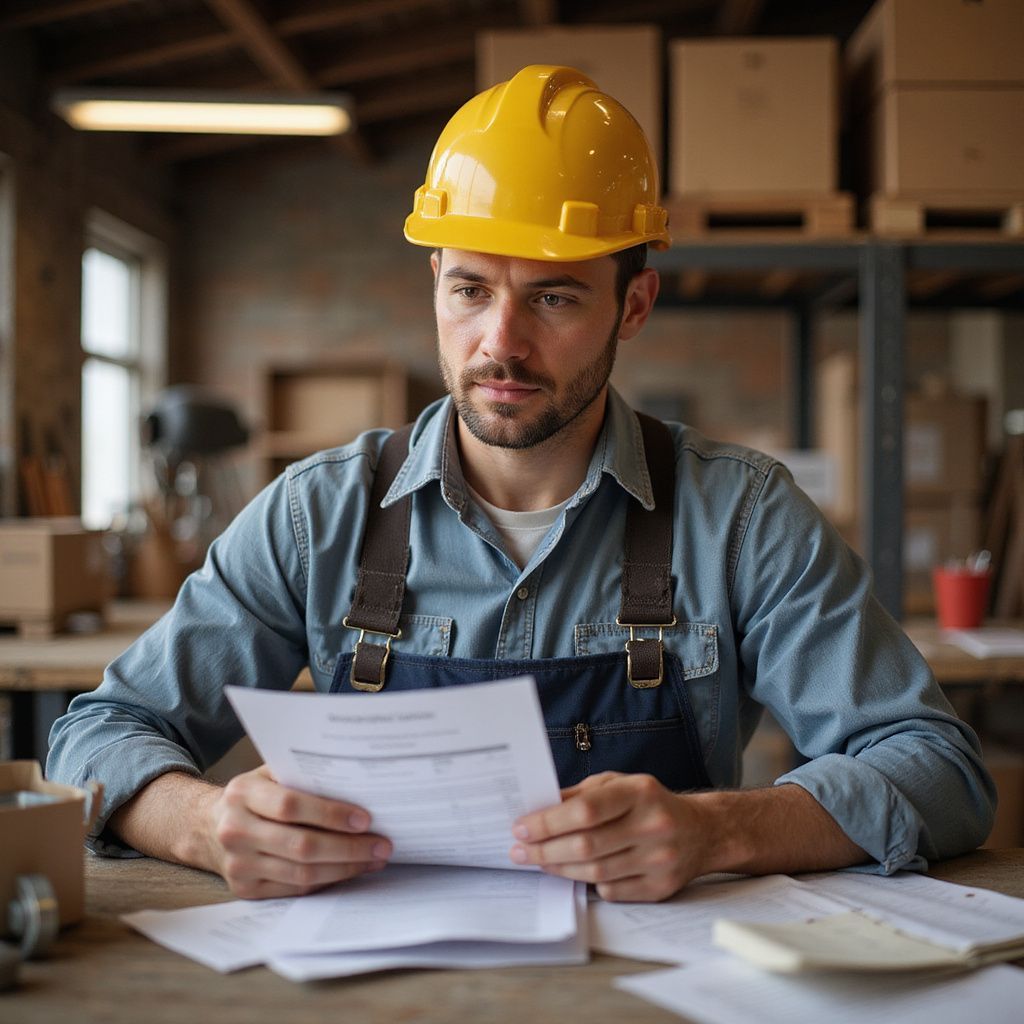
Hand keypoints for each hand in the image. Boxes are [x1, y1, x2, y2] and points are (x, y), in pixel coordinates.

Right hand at [204, 765, 391, 897]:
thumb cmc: (253, 795)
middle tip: (382, 844)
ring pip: (302, 872)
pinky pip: (295, 889)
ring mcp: (238, 864)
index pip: (291, 806)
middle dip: (348, 847)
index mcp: (242, 794)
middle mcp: (236, 830)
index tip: (365, 818)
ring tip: (375, 858)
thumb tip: (357, 781)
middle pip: (301, 845)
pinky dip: (328, 880)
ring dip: (345, 868)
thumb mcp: (268, 774)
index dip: (330, 814)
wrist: (207, 826)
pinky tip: (351, 870)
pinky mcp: (245, 889)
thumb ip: (301, 775)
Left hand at [509, 771, 711, 901]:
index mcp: (639, 792)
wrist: (702, 831)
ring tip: (538, 861)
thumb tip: (538, 809)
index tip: (521, 827)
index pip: (585, 810)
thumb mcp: (617, 784)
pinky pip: (612, 891)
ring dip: (559, 868)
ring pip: (596, 872)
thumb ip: (580, 795)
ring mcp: (660, 859)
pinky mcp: (661, 887)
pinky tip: (573, 873)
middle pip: (587, 845)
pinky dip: (588, 883)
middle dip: (545, 849)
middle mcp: (653, 825)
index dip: (548, 822)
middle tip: (519, 851)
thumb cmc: (648, 803)